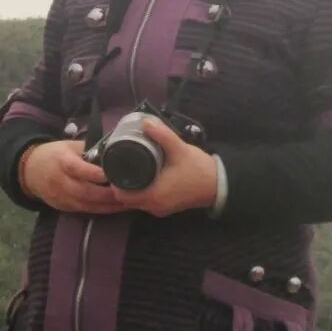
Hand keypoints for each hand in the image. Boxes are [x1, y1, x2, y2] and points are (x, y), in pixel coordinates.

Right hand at [21, 141, 123, 213]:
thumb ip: (90, 150)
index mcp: (62, 162)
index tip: (114, 174)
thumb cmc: (55, 154)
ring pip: (88, 205)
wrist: (30, 170)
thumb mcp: (70, 146)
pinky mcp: (64, 208)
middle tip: (130, 192)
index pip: (78, 169)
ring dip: (110, 206)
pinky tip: (117, 208)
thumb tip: (115, 150)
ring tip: (130, 203)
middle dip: (109, 195)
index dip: (95, 174)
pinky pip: (86, 211)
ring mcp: (62, 197)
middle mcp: (61, 182)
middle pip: (86, 192)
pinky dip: (102, 210)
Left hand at [24, 123, 217, 217]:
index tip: (111, 165)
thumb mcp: (179, 148)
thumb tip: (145, 122)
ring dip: (130, 187)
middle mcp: (154, 206)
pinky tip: (141, 175)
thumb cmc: (199, 169)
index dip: (113, 181)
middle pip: (126, 198)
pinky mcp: (166, 207)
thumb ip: (162, 135)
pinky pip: (146, 201)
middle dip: (119, 183)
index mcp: (153, 195)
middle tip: (117, 162)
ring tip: (126, 166)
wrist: (220, 185)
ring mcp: (160, 209)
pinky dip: (140, 190)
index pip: (121, 194)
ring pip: (136, 201)